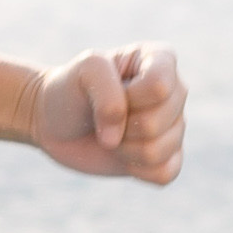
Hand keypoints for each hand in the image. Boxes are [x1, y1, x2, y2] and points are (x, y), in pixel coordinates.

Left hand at [32, 43, 185, 185]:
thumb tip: (116, 138)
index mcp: (161, 59)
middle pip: (158, 122)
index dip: (128, 97)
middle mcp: (175, 91)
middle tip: (105, 116)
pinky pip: (165, 173)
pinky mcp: (168, 156)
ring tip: (111, 133)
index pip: (159, 86)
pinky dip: (136, 169)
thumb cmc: (72, 89)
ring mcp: (175, 125)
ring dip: (124, 148)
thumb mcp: (84, 72)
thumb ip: (107, 93)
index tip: (109, 91)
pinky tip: (123, 153)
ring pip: (160, 150)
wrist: (56, 121)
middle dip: (121, 125)